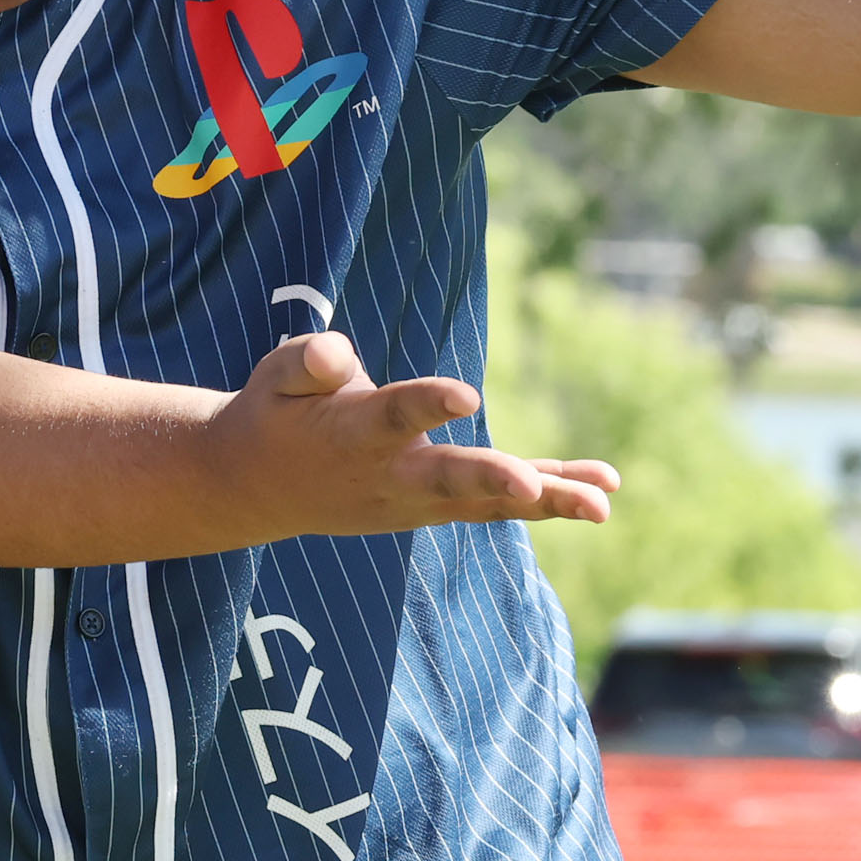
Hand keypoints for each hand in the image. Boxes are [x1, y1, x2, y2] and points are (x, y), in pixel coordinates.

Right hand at [216, 332, 619, 541]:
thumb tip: (337, 354)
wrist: (256, 489)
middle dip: (496, 481)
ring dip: (548, 499)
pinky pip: (498, 505)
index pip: (394, 416)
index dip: (428, 404)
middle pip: (451, 478)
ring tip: (604, 501)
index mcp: (350, 435)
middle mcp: (391, 476)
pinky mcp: (438, 506)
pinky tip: (599, 491)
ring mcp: (418, 501)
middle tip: (534, 487)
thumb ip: (306, 362)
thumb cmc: (276, 414)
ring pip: (489, 502)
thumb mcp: (275, 377)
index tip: (466, 394)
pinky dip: (547, 497)